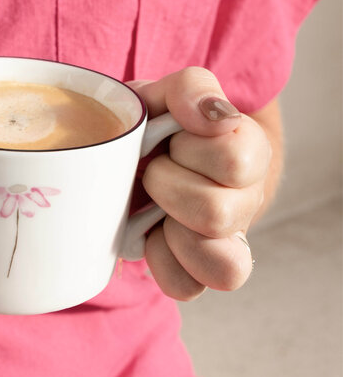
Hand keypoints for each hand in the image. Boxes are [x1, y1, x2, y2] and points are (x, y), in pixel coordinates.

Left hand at [130, 67, 272, 300]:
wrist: (128, 156)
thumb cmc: (152, 127)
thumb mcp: (165, 94)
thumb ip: (192, 89)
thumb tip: (213, 116)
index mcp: (248, 154)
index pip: (235, 160)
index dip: (190, 147)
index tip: (173, 137)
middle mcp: (245, 203)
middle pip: (219, 214)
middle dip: (166, 185)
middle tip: (154, 170)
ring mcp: (224, 244)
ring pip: (223, 266)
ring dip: (173, 231)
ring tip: (155, 207)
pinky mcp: (194, 274)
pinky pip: (187, 287)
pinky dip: (161, 260)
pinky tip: (149, 233)